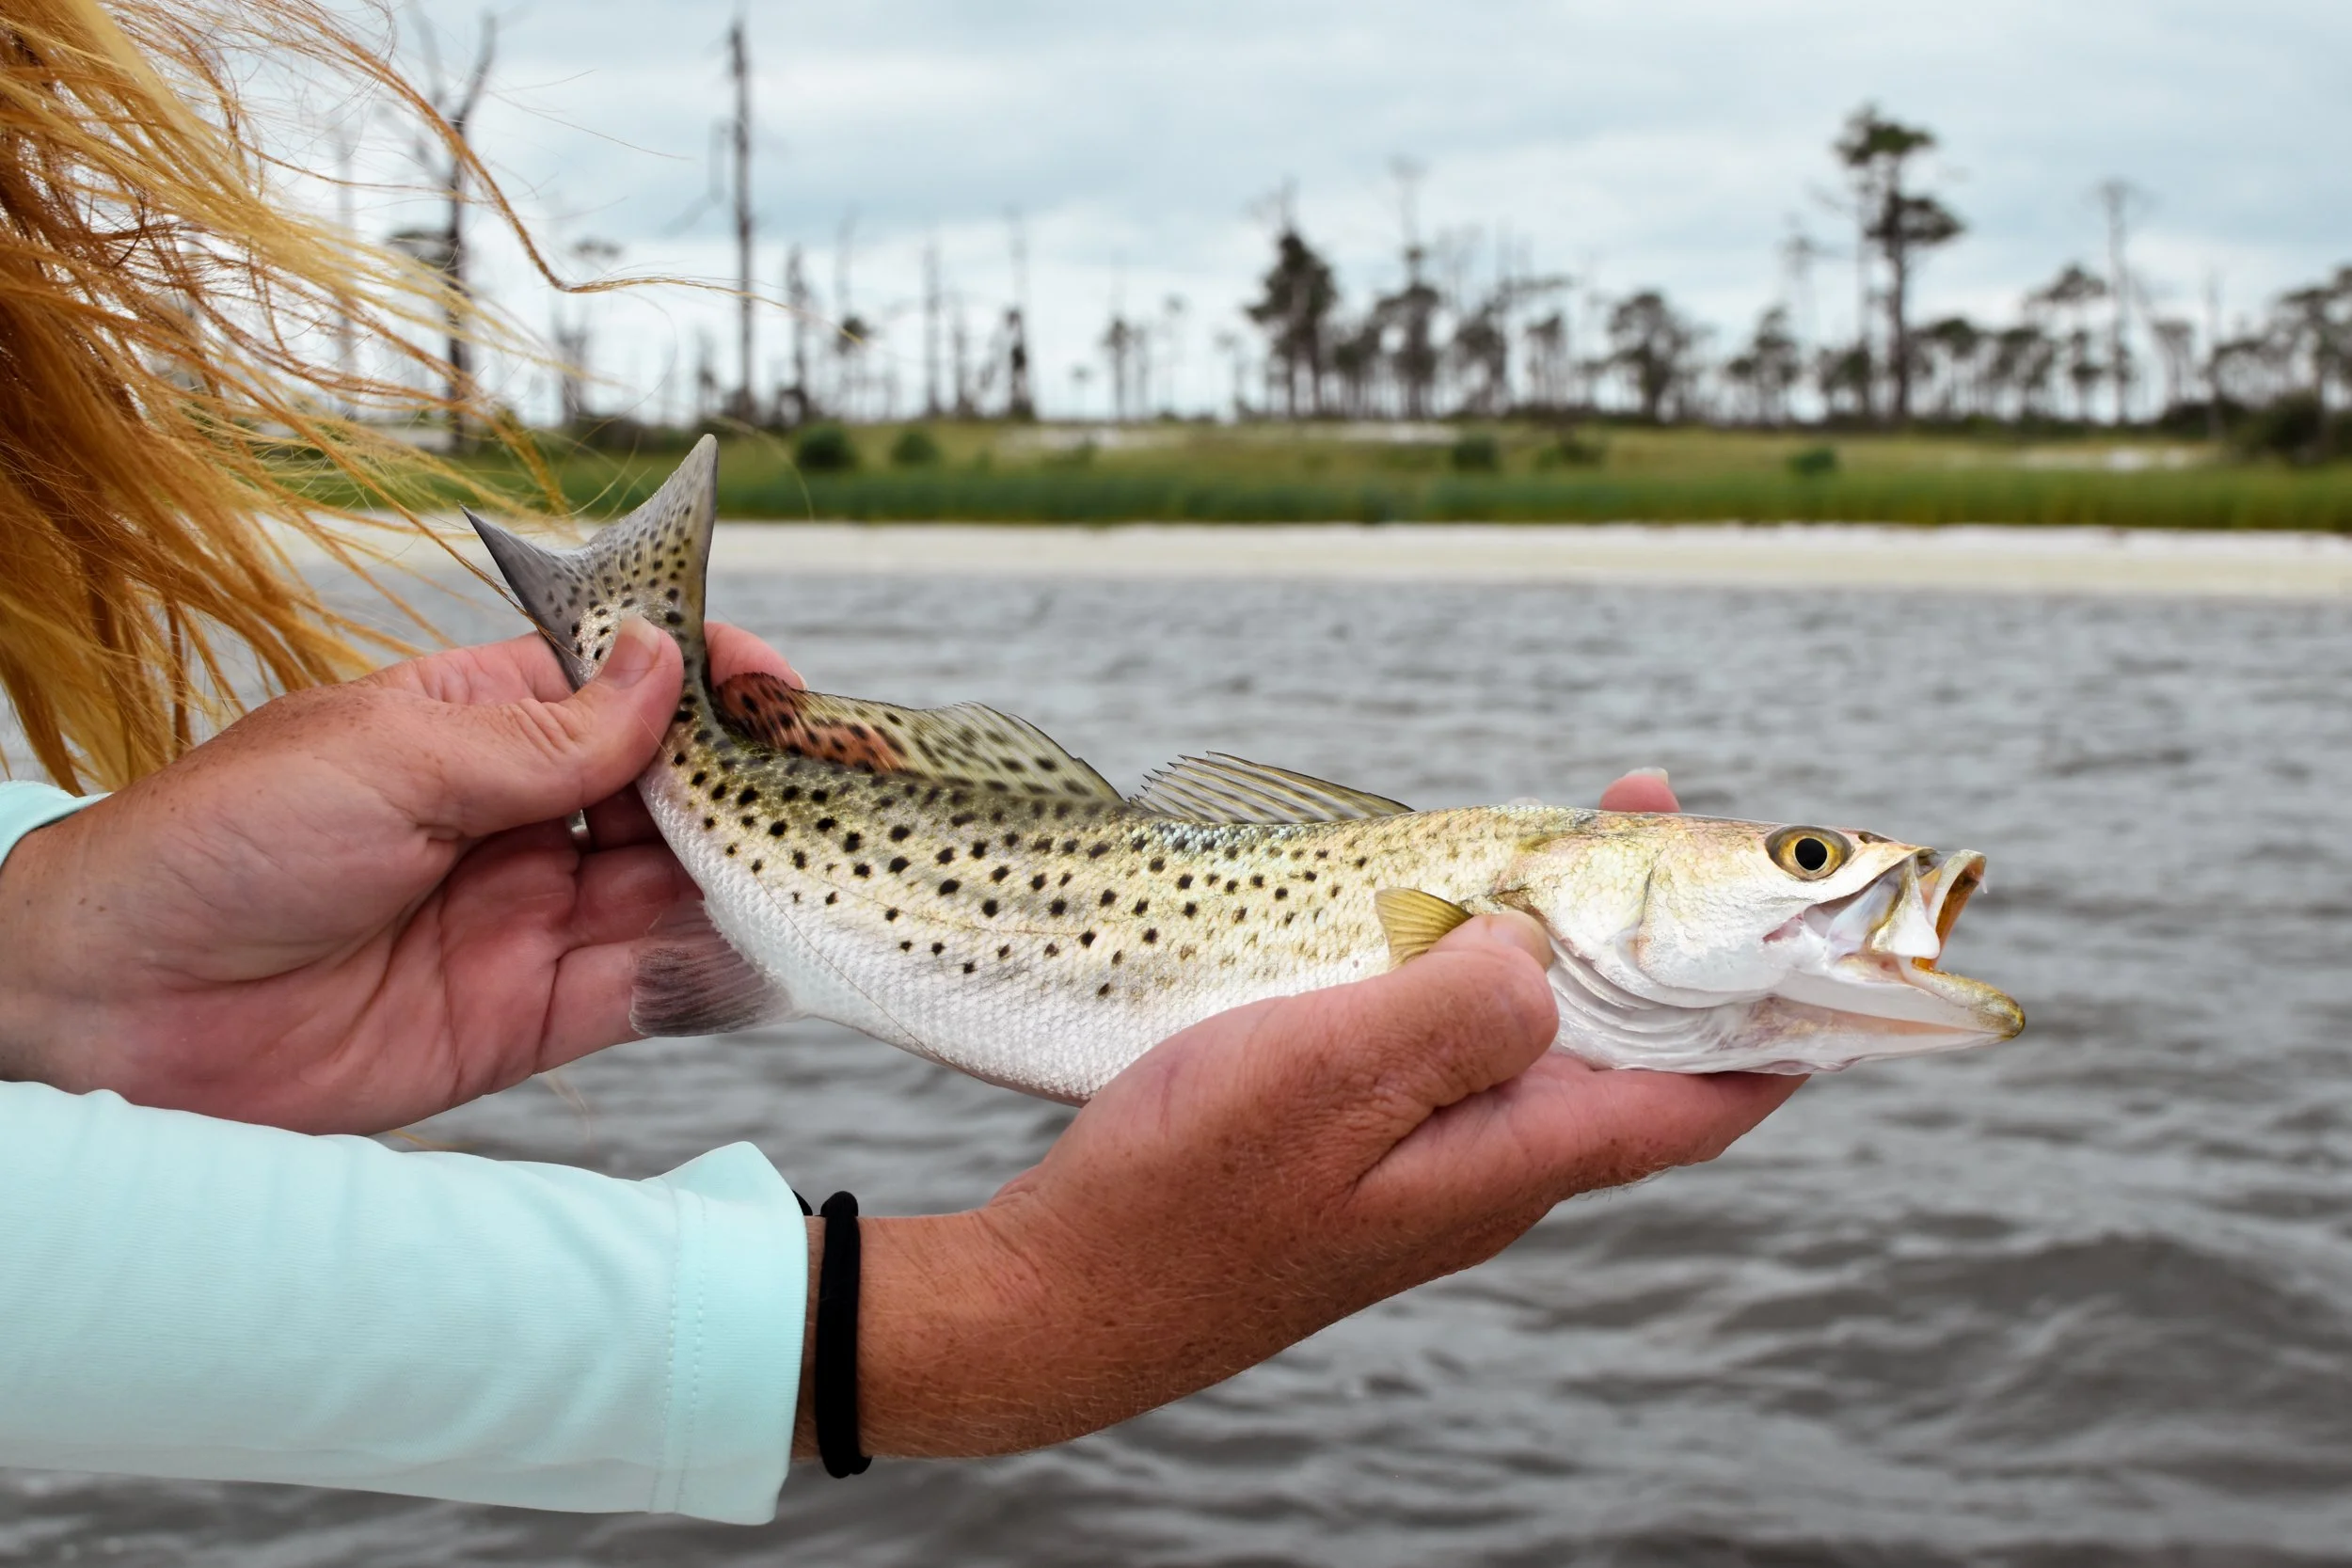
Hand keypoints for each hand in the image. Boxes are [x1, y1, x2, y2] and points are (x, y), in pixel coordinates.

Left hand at [0, 620, 796, 1133]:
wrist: (115, 1013)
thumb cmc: (215, 847)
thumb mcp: (388, 758)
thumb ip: (544, 734)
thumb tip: (667, 663)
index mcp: (475, 724)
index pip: (622, 686)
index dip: (707, 678)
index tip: (782, 687)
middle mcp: (518, 818)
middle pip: (672, 793)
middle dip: (755, 785)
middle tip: (839, 787)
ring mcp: (530, 918)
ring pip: (677, 891)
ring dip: (752, 877)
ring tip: (830, 866)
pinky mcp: (530, 1017)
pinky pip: (648, 989)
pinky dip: (716, 970)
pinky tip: (775, 948)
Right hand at [814, 763, 1800, 1458]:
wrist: (1063, 1300)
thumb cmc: (1185, 1195)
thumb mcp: (1322, 1080)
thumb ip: (1453, 1010)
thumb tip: (1544, 949)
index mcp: (1512, 1157)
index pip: (1703, 1095)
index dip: (1780, 1014)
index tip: (1825, 925)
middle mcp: (1491, 1168)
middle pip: (1622, 1044)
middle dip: (1655, 928)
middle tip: (1641, 801)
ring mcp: (1423, 1162)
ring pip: (1535, 1040)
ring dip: (1559, 936)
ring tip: (1550, 833)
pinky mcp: (1359, 1150)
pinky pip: (1455, 1047)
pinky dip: (1473, 966)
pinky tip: (1433, 923)